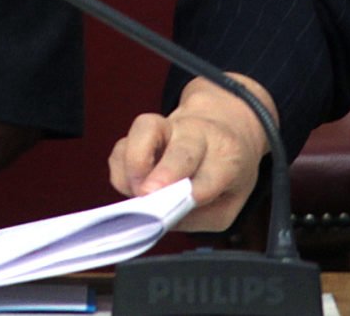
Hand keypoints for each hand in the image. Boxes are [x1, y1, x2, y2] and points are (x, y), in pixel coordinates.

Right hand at [107, 74, 277, 231]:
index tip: (188, 202)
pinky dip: (121, 168)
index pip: (215, 173)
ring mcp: (169, 127)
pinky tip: (130, 185)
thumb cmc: (224, 175)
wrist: (224, 131)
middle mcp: (199, 135)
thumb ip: (199, 216)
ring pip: (146, 130)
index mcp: (228, 156)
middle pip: (183, 150)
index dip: (200, 189)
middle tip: (149, 194)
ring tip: (137, 191)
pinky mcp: (143, 131)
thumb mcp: (228, 204)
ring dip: (135, 162)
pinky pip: (124, 144)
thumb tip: (161, 221)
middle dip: (166, 171)